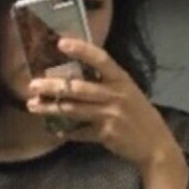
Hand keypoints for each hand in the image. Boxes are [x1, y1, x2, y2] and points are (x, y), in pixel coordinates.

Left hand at [26, 35, 176, 170]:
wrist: (155, 145)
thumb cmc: (140, 116)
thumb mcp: (129, 93)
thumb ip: (108, 84)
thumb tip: (78, 78)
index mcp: (122, 80)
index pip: (100, 59)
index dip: (81, 50)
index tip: (61, 43)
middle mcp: (115, 95)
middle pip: (78, 88)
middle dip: (53, 86)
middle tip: (32, 85)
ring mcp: (110, 115)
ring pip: (74, 110)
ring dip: (51, 108)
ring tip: (33, 105)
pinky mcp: (106, 134)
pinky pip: (81, 132)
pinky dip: (68, 132)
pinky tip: (55, 131)